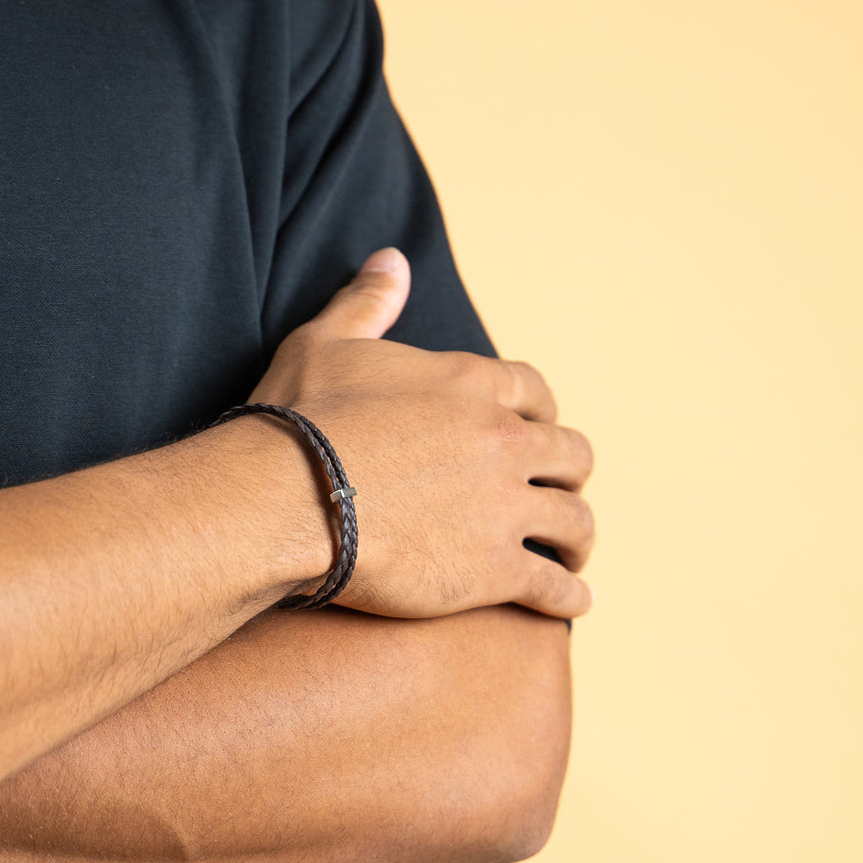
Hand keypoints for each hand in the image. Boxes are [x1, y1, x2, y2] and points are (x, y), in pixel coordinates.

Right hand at [250, 249, 594, 619]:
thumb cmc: (298, 421)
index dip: (543, 415)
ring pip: (576, 520)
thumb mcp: (325, 342)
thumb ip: (367, 301)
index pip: (536, 393)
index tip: (538, 434)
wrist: (284, 499)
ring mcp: (505, 508)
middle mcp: (503, 442)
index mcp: (471, 385)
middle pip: (571, 455)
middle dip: (570, 475)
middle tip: (559, 493)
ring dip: (579, 537)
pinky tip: (574, 604)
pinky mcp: (495, 570)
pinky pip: (556, 586)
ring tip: (573, 554)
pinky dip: (571, 596)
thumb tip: (392, 258)